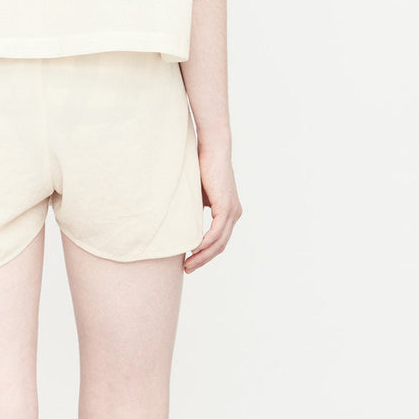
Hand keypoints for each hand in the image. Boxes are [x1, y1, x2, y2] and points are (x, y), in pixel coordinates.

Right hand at [184, 141, 241, 272]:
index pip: (219, 239)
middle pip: (220, 246)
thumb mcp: (199, 193)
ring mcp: (232, 212)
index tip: (190, 260)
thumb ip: (196, 208)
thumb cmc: (203, 166)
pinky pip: (216, 233)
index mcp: (230, 211)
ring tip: (188, 265)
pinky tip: (193, 251)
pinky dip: (204, 245)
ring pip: (218, 243)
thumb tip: (184, 222)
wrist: (212, 149)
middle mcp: (234, 214)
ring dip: (202, 256)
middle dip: (203, 259)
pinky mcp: (226, 208)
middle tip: (188, 269)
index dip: (205, 252)